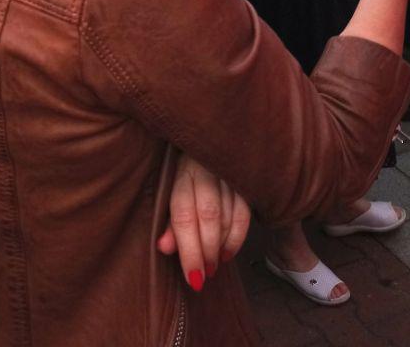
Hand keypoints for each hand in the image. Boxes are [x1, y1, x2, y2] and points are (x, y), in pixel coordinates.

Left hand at [157, 154, 250, 289]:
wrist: (209, 130)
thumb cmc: (186, 167)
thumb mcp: (171, 186)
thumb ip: (170, 220)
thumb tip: (164, 248)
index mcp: (181, 172)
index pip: (183, 214)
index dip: (188, 249)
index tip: (193, 278)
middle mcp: (205, 170)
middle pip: (207, 216)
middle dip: (206, 251)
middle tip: (204, 274)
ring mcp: (228, 171)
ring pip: (228, 215)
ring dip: (222, 246)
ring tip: (214, 265)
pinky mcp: (245, 176)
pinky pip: (244, 211)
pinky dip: (238, 236)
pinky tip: (228, 251)